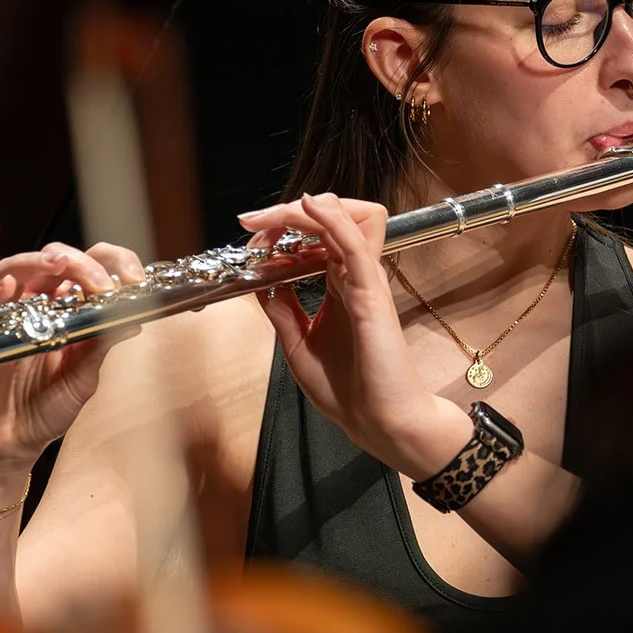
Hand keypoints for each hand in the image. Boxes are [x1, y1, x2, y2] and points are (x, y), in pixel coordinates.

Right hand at [0, 241, 146, 470]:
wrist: (4, 448)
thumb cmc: (43, 413)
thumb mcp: (81, 381)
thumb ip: (100, 348)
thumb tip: (133, 319)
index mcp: (64, 315)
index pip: (83, 274)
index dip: (105, 266)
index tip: (126, 278)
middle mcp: (34, 309)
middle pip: (49, 264)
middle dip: (74, 261)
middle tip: (91, 275)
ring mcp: (3, 318)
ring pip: (13, 272)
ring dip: (35, 263)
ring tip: (56, 266)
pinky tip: (9, 289)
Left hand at [238, 193, 467, 478]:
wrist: (381, 424)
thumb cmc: (350, 392)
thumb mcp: (298, 346)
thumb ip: (282, 311)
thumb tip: (261, 282)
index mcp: (338, 287)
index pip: (314, 238)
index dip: (281, 230)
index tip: (251, 237)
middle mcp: (353, 277)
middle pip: (329, 219)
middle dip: (287, 212)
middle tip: (253, 221)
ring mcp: (364, 281)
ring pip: (346, 218)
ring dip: (307, 209)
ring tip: (274, 217)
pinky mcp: (371, 292)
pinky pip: (354, 242)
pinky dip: (331, 219)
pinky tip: (308, 208)